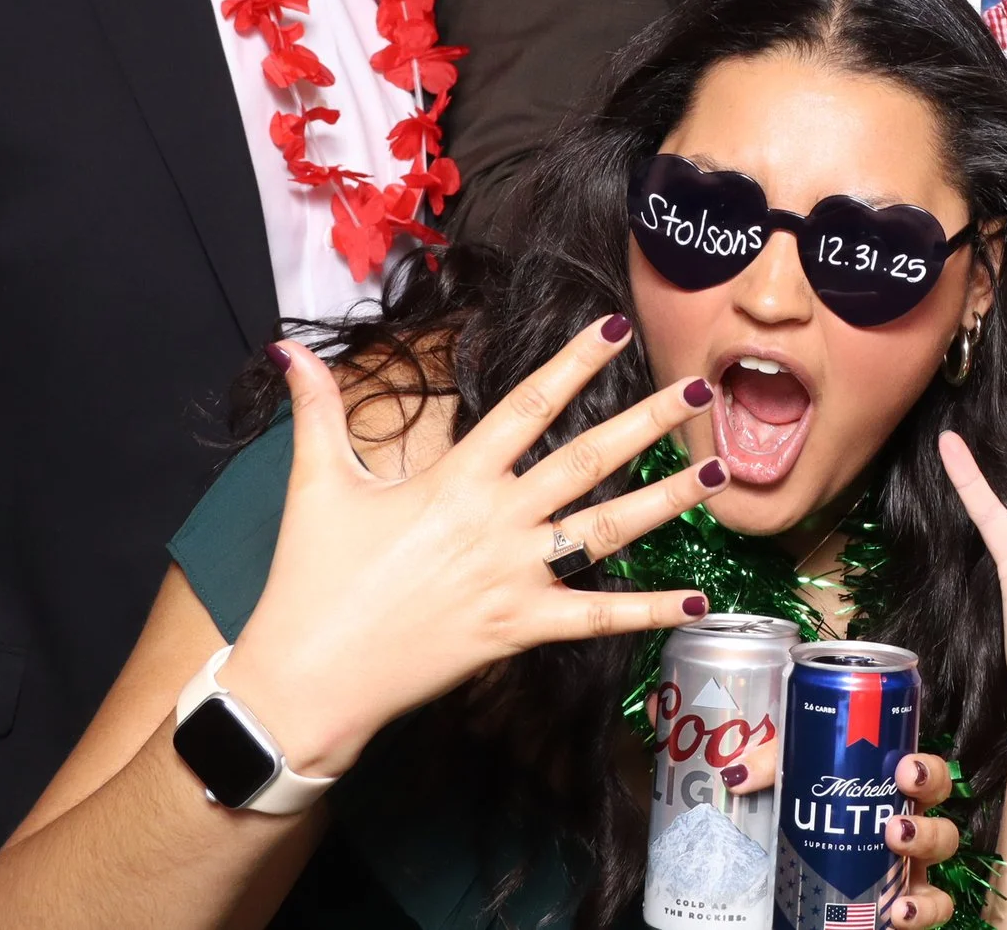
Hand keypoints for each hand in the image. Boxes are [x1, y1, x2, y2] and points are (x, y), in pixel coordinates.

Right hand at [220, 317, 725, 777]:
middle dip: (649, 422)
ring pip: (606, 530)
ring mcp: (514, 576)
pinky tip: (696, 599)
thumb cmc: (311, 579)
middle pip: (587, 459)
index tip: (614, 328)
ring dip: (666, 501)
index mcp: (456, 480)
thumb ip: (316, 413)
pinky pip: (595, 618)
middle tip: (701, 390)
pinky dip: (647, 611)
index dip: (573, 365)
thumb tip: (288, 351)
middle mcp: (497, 521)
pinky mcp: (519, 628)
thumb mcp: (316, 485)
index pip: (527, 407)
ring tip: (718, 472)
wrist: (309, 678)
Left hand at [729, 745, 956, 924]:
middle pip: (942, 824)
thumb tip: (737, 776)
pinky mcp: (902, 905)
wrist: (788, 876)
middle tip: (893, 828)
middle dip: (926, 826)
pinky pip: (933, 910)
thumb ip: (770, 768)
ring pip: (941, 867)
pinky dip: (924, 912)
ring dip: (925, 866)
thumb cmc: (803, 813)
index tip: (905, 769)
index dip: (927, 771)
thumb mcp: (789, 780)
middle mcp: (909, 832)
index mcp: (891, 796)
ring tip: (897, 866)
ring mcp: (909, 872)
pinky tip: (900, 913)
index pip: (926, 777)